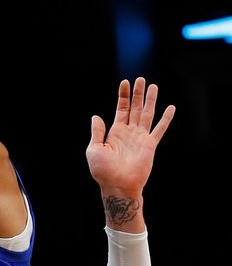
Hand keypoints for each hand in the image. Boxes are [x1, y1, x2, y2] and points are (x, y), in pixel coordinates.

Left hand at [86, 77, 175, 196]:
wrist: (117, 185)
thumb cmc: (103, 170)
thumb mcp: (94, 148)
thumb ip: (97, 132)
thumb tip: (96, 116)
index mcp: (115, 132)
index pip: (121, 109)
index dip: (123, 96)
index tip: (125, 82)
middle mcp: (129, 132)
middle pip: (136, 108)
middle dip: (138, 94)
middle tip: (141, 79)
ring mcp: (140, 138)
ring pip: (147, 114)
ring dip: (150, 101)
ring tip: (153, 86)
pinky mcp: (150, 145)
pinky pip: (159, 130)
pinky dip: (165, 119)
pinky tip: (170, 108)